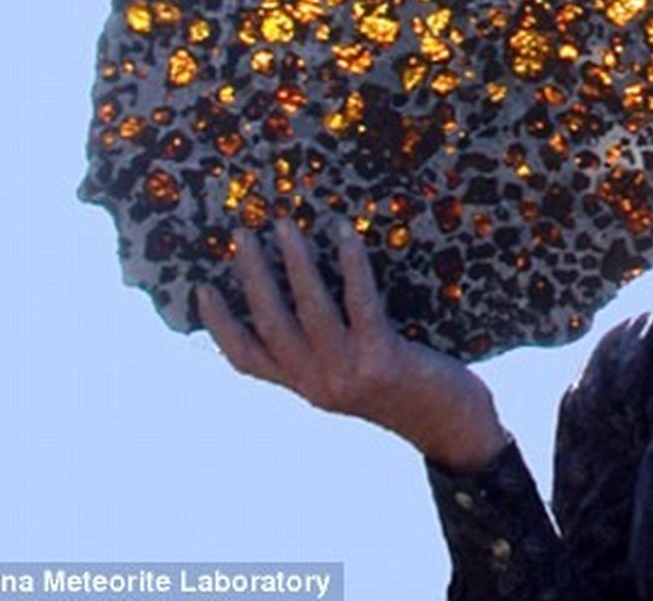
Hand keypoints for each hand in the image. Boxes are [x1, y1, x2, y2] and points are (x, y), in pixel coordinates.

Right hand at [197, 218, 510, 474]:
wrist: (451, 426)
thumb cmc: (406, 388)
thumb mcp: (353, 375)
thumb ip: (327, 348)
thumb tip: (306, 289)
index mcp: (305, 388)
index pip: (246, 360)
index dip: (219, 326)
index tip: (202, 287)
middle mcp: (317, 384)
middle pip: (270, 325)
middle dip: (252, 277)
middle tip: (242, 234)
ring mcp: (347, 374)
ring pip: (308, 309)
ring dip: (293, 263)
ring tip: (283, 225)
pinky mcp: (380, 359)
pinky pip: (359, 302)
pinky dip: (349, 264)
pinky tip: (343, 234)